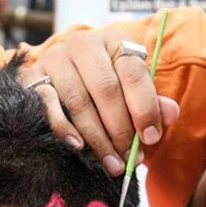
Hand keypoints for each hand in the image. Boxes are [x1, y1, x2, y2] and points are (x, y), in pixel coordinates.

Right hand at [20, 30, 179, 175]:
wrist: (61, 76)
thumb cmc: (106, 86)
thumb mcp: (132, 90)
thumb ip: (152, 102)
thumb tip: (171, 114)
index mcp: (115, 43)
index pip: (134, 74)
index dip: (144, 108)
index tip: (150, 138)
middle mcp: (84, 45)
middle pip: (106, 90)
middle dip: (120, 130)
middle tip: (129, 158)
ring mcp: (56, 59)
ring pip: (79, 102)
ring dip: (97, 138)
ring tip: (112, 163)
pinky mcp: (34, 77)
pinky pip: (48, 105)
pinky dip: (64, 128)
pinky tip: (78, 146)